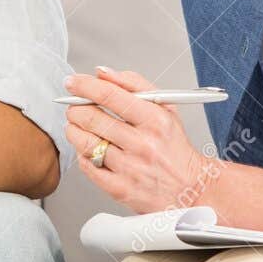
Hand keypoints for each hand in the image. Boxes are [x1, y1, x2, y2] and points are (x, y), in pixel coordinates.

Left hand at [63, 66, 219, 213]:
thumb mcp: (164, 108)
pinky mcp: (120, 188)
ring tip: (77, 126)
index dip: (84, 86)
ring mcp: (130, 168)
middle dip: (75, 109)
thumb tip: (103, 73)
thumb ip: (134, 84)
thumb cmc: (174, 146)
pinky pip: (87, 166)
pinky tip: (89, 149)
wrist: (189, 187)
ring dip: (73, 130)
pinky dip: (82, 154)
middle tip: (74, 107)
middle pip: (92, 118)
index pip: (110, 95)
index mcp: (155, 120)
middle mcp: (142, 144)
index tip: (72, 83)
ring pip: (85, 143)